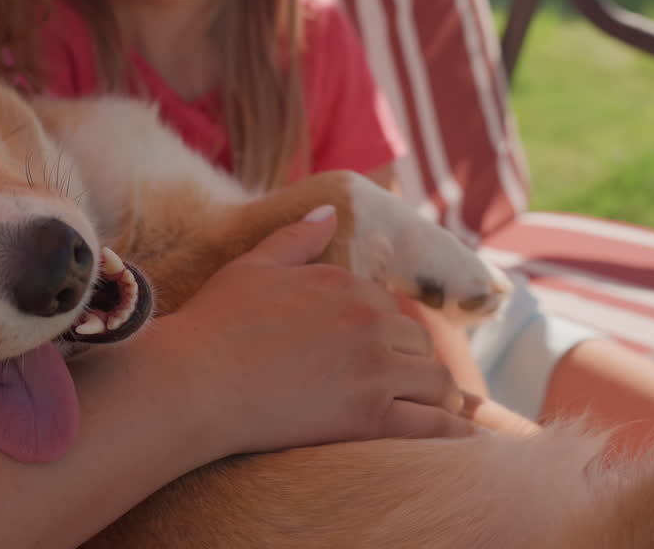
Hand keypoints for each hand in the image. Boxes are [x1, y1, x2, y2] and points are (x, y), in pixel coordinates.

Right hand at [147, 206, 475, 457]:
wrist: (193, 381)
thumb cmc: (213, 323)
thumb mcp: (251, 266)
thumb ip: (295, 238)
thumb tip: (330, 212)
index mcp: (343, 282)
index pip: (388, 306)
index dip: (381, 331)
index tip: (367, 353)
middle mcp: (367, 320)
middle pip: (418, 343)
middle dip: (410, 362)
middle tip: (396, 387)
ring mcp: (373, 369)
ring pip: (436, 381)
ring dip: (436, 397)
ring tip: (430, 414)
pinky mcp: (370, 417)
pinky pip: (432, 425)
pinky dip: (452, 434)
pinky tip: (460, 441)